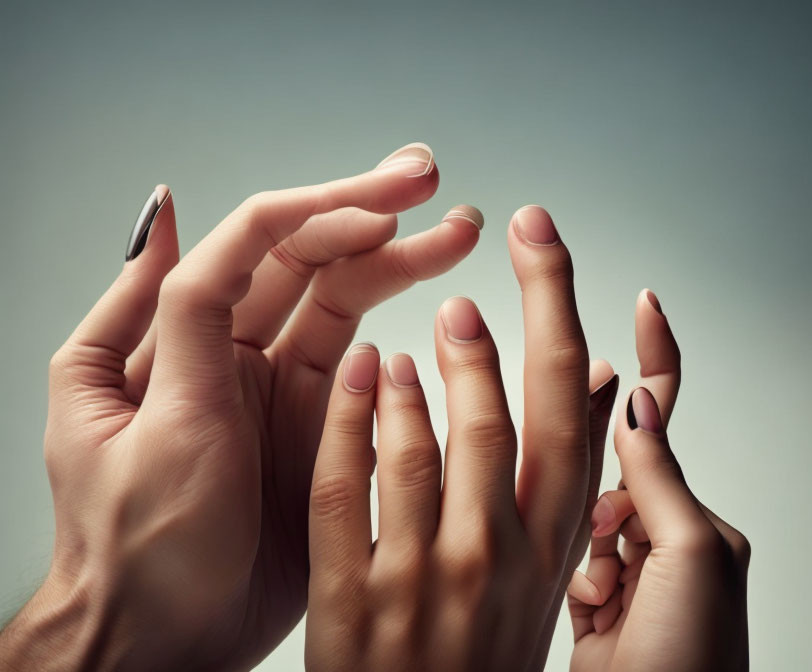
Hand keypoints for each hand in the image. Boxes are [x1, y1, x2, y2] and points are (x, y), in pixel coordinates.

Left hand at [0, 144, 482, 670]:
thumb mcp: (156, 423)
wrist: (168, 636)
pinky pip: (363, 361)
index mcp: (179, 338)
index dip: (321, 212)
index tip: (386, 203)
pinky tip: (433, 293)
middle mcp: (231, 349)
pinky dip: (397, 325)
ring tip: (457, 232)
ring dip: (397, 259)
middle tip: (431, 181)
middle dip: (369, 213)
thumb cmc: (139, 545)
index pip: (254, 245)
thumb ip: (179, 313)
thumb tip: (166, 210)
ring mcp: (278, 385)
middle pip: (306, 259)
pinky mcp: (317, 423)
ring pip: (342, 301)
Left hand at [305, 206, 619, 671]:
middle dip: (504, 333)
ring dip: (427, 378)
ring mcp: (424, 583)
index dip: (560, 316)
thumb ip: (565, 472)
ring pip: (427, 454)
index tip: (544, 244)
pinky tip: (362, 373)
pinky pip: (344, 497)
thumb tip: (599, 376)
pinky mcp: (354, 605)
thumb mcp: (548, 567)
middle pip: (512, 422)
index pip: (570, 414)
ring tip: (426, 324)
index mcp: (549, 547)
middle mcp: (497, 560)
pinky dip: (351, 425)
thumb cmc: (485, 644)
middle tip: (490, 261)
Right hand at [567, 294, 749, 671]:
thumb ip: (658, 480)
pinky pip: (564, 560)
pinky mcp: (586, 595)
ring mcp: (620, 564)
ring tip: (611, 601)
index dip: (655, 356)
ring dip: (588, 557)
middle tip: (601, 520)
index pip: (663, 417)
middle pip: (608, 470)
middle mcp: (655, 532)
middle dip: (599, 496)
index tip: (645, 304)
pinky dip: (574, 580)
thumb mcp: (689, 561)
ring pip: (575, 518)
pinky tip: (596, 613)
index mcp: (687, 515)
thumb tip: (635, 402)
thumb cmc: (691, 657)